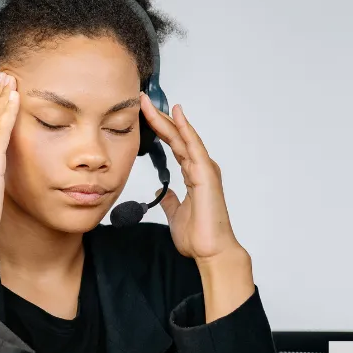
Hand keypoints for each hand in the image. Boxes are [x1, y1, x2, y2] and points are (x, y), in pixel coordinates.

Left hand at [140, 92, 241, 263]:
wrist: (211, 252)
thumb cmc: (199, 236)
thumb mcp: (176, 214)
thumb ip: (171, 201)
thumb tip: (163, 193)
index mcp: (193, 175)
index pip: (173, 145)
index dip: (158, 129)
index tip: (143, 115)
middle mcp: (200, 168)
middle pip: (176, 136)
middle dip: (159, 118)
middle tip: (141, 100)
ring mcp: (204, 169)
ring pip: (183, 137)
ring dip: (167, 118)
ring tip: (150, 103)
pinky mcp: (206, 174)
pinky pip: (194, 146)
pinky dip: (185, 128)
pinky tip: (176, 114)